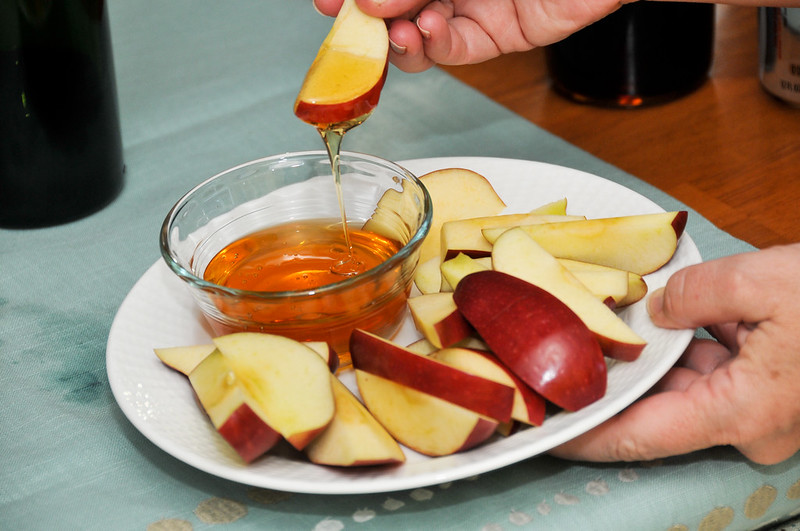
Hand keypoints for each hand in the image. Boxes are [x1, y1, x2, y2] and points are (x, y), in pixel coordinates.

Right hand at [313, 0, 626, 71]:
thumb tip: (369, 4)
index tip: (323, 3)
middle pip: (392, 9)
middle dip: (367, 19)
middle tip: (347, 21)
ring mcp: (469, 7)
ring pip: (418, 35)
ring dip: (399, 37)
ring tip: (393, 30)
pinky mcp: (495, 36)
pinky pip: (455, 48)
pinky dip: (435, 44)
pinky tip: (427, 30)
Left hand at [551, 244, 799, 464]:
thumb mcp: (764, 283)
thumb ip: (695, 293)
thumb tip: (656, 306)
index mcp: (741, 412)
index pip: (638, 437)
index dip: (584, 434)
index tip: (545, 426)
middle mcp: (746, 423)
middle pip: (655, 410)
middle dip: (607, 386)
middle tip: (554, 366)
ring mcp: (757, 408)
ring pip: (682, 387)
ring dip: (644, 360)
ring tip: (590, 334)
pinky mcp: (765, 388)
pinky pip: (709, 371)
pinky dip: (680, 347)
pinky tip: (651, 319)